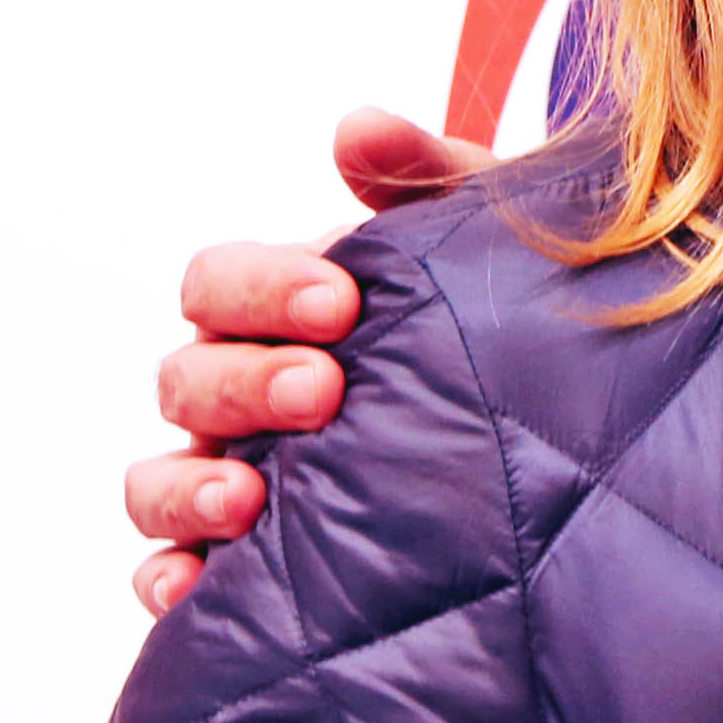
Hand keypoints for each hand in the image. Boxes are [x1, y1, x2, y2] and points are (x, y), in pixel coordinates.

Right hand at [125, 108, 492, 611]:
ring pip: (156, 482)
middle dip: (245, 383)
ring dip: (188, 488)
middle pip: (186, 380)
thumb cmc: (508, 320)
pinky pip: (173, 578)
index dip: (261, 289)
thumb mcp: (483, 241)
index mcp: (277, 313)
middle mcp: (239, 395)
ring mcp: (232, 480)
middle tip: (324, 391)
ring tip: (248, 499)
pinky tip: (198, 593)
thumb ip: (422, 176)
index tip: (340, 301)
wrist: (567, 439)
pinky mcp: (245, 567)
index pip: (217, 284)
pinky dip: (170, 583)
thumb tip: (356, 130)